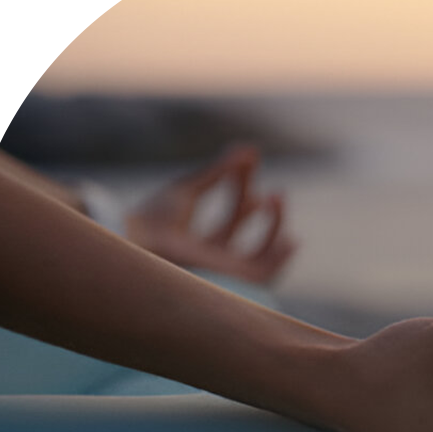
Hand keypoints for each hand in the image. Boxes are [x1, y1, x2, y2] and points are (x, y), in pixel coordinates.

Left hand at [125, 145, 296, 283]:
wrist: (140, 244)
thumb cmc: (153, 220)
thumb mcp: (188, 190)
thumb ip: (219, 172)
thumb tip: (249, 149)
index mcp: (194, 241)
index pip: (229, 215)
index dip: (241, 184)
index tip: (248, 159)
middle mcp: (207, 260)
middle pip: (243, 234)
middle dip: (258, 207)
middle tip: (270, 185)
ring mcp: (218, 272)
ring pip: (258, 255)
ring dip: (274, 227)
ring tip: (278, 196)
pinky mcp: (229, 282)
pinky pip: (266, 275)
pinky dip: (280, 258)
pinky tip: (292, 236)